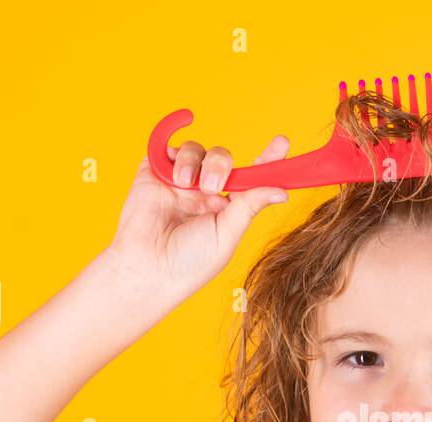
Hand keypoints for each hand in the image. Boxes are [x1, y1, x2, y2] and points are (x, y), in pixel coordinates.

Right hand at [106, 135, 290, 302]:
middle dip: (221, 165)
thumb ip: (250, 206)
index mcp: (227, 209)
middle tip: (213, 187)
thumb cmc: (190, 263)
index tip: (281, 144)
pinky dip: (172, 144)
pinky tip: (174, 164)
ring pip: (197, 150)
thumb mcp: (227, 234)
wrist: (149, 267)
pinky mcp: (154, 173)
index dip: (266, 160)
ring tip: (185, 185)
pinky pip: (167, 147)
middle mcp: (204, 192)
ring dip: (194, 163)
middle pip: (223, 159)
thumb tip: (282, 191)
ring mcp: (180, 182)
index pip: (250, 178)